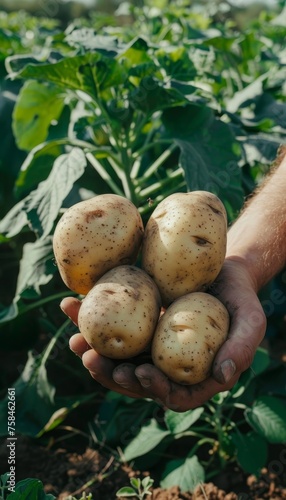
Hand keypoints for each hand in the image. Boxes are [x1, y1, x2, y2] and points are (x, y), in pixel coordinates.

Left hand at [61, 258, 265, 411]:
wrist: (225, 270)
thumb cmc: (241, 298)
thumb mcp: (250, 321)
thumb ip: (240, 349)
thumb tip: (222, 377)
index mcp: (195, 375)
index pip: (173, 394)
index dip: (153, 388)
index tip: (137, 372)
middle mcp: (169, 364)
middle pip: (137, 379)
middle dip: (111, 373)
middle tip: (91, 359)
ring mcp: (151, 345)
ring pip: (119, 355)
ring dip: (94, 350)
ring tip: (74, 339)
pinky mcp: (139, 323)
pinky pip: (115, 327)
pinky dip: (92, 320)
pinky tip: (73, 307)